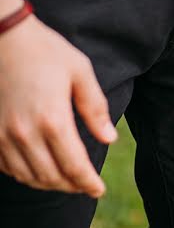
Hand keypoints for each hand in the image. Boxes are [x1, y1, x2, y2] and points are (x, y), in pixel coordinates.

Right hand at [0, 15, 116, 196]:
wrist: (5, 38)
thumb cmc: (48, 52)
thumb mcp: (81, 73)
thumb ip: (95, 108)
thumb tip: (110, 139)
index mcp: (53, 119)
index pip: (74, 165)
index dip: (88, 182)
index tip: (100, 190)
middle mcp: (25, 133)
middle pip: (50, 176)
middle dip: (71, 186)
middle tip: (87, 187)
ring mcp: (3, 135)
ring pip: (27, 176)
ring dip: (49, 184)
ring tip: (67, 182)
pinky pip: (6, 166)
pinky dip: (25, 174)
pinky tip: (39, 170)